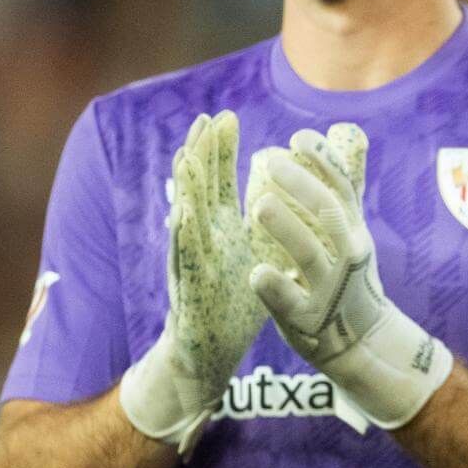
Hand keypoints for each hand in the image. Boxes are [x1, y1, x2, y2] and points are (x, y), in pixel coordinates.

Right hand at [118, 111, 266, 456]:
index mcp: (218, 231)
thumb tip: (284, 191)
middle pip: (198, 191)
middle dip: (201, 156)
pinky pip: (186, 263)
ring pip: (185, 220)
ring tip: (187, 157)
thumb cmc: (233, 301)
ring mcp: (191, 266)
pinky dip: (183, 239)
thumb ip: (265, 223)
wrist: (210, 353)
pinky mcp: (189, 293)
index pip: (217, 181)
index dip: (220, 150)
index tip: (225, 115)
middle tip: (205, 120)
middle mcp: (201, 242)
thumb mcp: (255, 255)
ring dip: (185, 190)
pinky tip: (183, 216)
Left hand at [247, 124, 452, 429]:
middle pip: (329, 214)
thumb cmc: (347, 275)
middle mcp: (348, 256)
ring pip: (311, 255)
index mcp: (353, 230)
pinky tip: (256, 273)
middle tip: (268, 160)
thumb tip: (347, 129)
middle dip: (300, 185)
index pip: (341, 188)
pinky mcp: (310, 320)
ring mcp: (330, 289)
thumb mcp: (352, 228)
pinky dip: (276, 288)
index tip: (297, 138)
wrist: (362, 340)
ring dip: (286, 229)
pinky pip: (292, 303)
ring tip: (257, 205)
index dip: (322, 161)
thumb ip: (345, 183)